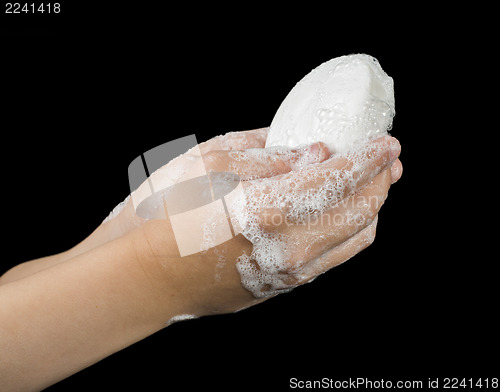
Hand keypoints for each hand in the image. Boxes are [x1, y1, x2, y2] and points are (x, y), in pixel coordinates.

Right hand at [132, 129, 401, 317]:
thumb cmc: (166, 213)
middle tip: (386, 159)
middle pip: (360, 211)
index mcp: (271, 208)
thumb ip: (270, 155)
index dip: (370, 156)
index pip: (342, 178)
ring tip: (371, 184)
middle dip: (381, 180)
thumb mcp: (211, 161)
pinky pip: (333, 257)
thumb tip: (314, 153)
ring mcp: (291, 273)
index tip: (386, 142)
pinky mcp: (284, 286)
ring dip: (370, 207)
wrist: (145, 275)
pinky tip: (341, 213)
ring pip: (355, 239)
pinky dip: (348, 230)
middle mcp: (291, 247)